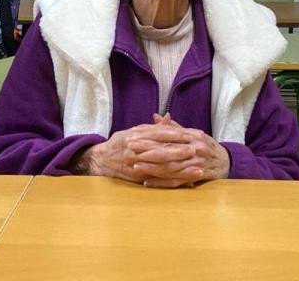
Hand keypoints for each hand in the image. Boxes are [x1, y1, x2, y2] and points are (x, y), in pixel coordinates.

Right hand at [72, 119, 199, 183]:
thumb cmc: (120, 143)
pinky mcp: (138, 178)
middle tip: (196, 150)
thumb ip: (153, 126)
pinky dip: (173, 181)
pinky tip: (186, 182)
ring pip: (161, 168)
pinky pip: (158, 181)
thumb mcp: (134, 130)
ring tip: (197, 169)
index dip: (174, 135)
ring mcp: (137, 166)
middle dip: (180, 152)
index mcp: (136, 136)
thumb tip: (169, 117)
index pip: (158, 134)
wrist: (101, 160)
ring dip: (181, 170)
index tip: (189, 135)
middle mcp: (135, 151)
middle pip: (161, 152)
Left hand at [129, 114, 229, 187]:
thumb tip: (155, 116)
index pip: (169, 134)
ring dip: (151, 167)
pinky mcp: (197, 178)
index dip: (150, 135)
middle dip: (147, 150)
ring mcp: (197, 164)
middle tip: (130, 148)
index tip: (134, 135)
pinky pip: (176, 181)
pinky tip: (147, 182)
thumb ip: (173, 126)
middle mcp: (195, 149)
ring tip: (135, 166)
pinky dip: (161, 183)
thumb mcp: (194, 133)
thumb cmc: (207, 146)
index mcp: (193, 135)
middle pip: (168, 150)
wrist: (227, 162)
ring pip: (171, 167)